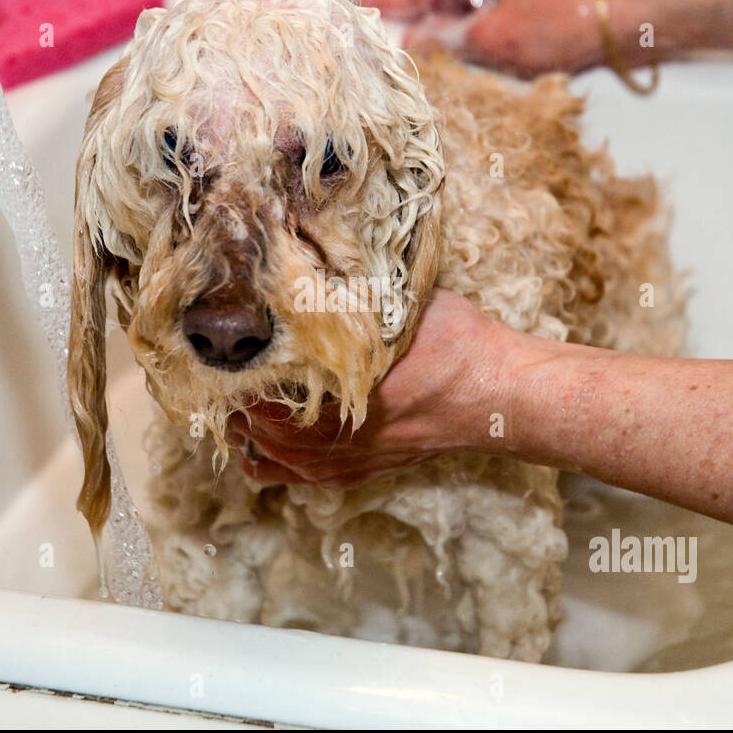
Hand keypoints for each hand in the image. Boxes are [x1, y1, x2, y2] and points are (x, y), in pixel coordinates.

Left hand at [230, 289, 505, 488]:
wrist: (499, 394)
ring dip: (251, 427)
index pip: (257, 394)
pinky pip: (292, 476)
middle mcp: (330, 445)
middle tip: (233, 362)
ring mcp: (341, 466)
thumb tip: (307, 257)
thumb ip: (349, 294)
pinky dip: (272, 454)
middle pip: (253, 428)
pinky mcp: (355, 475)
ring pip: (267, 457)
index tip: (232, 342)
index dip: (237, 368)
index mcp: (335, 401)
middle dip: (239, 396)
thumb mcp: (396, 306)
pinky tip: (272, 427)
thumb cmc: (454, 346)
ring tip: (248, 393)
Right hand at [402, 0, 619, 76]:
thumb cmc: (568, 16)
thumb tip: (415, 44)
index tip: (425, 10)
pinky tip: (493, 42)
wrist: (626, 13)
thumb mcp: (494, 40)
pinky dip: (487, 16)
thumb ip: (446, 41)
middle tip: (411, 27)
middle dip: (428, 3)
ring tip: (456, 44)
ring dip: (458, 14)